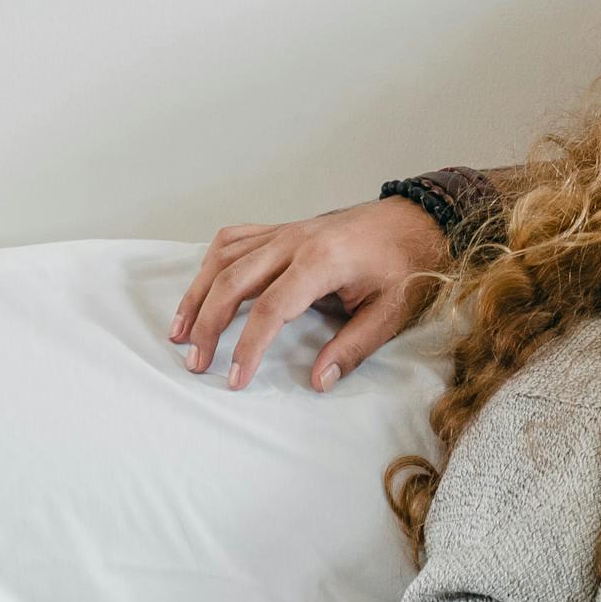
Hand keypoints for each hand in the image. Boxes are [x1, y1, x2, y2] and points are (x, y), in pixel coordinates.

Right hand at [171, 198, 447, 391]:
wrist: (420, 220)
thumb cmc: (408, 264)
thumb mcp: (391, 312)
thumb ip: (353, 348)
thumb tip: (319, 381)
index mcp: (321, 262)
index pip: (270, 310)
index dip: (248, 348)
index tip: (235, 379)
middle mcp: (294, 242)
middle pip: (232, 282)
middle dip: (208, 325)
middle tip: (195, 362)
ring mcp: (286, 231)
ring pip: (224, 259)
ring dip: (198, 294)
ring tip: (180, 331)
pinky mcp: (284, 229)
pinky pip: (235, 240)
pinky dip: (212, 262)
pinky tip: (203, 286)